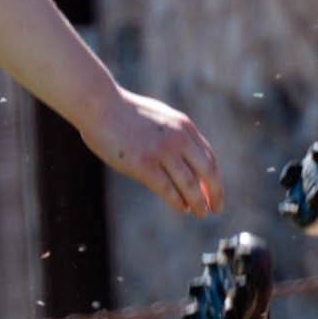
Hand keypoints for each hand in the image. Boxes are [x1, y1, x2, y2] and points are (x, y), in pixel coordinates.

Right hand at [85, 89, 224, 214]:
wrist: (100, 105)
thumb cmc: (125, 113)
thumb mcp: (160, 118)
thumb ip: (175, 135)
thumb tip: (184, 157)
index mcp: (184, 127)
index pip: (209, 157)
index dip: (215, 179)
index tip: (215, 193)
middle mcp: (179, 139)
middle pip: (208, 172)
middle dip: (215, 193)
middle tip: (216, 209)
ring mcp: (162, 151)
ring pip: (190, 184)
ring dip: (198, 202)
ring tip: (201, 213)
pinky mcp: (143, 164)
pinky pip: (167, 189)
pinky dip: (178, 202)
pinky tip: (182, 209)